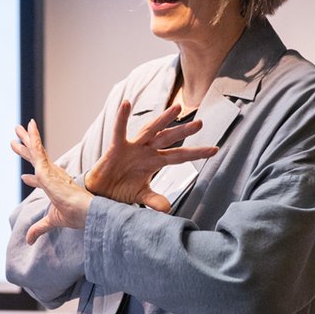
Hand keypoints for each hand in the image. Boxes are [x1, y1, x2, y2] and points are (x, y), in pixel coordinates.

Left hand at [11, 119, 92, 243]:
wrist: (86, 212)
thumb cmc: (76, 216)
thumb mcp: (52, 221)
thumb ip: (39, 228)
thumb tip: (28, 240)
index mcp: (56, 187)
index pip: (41, 180)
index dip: (32, 179)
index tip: (24, 177)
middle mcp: (54, 176)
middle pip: (37, 159)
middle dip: (26, 149)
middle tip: (15, 139)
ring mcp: (51, 171)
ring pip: (35, 151)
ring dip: (26, 139)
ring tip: (16, 128)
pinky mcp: (48, 169)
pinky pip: (37, 150)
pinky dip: (32, 139)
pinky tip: (28, 128)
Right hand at [84, 100, 217, 211]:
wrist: (99, 193)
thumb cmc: (119, 190)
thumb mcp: (140, 196)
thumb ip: (154, 200)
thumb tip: (168, 209)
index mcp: (154, 162)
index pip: (179, 156)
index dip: (196, 153)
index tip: (214, 149)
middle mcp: (146, 151)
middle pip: (168, 139)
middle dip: (184, 132)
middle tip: (200, 123)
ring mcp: (132, 147)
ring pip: (150, 130)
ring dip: (162, 119)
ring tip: (176, 108)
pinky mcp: (116, 147)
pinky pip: (119, 130)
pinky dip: (122, 117)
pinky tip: (127, 104)